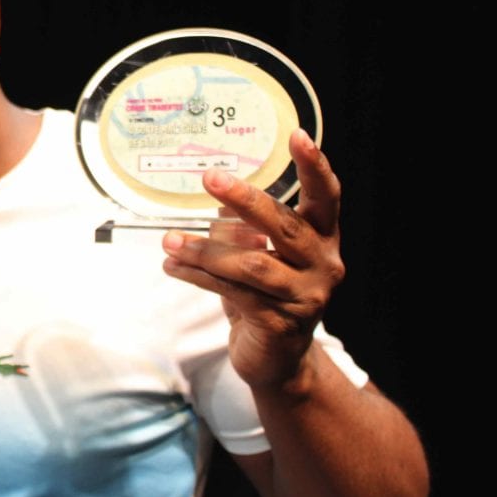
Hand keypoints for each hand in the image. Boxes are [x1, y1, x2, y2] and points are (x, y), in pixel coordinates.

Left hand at [161, 129, 344, 390]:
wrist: (278, 360)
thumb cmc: (267, 294)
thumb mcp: (259, 254)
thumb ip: (244, 227)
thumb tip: (216, 196)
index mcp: (323, 239)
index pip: (326, 197)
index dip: (314, 166)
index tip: (298, 136)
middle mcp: (323, 265)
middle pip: (284, 226)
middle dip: (245, 199)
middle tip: (211, 177)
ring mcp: (305, 296)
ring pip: (251, 264)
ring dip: (205, 250)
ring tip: (170, 241)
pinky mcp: (280, 323)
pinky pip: (232, 291)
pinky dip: (198, 276)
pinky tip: (173, 266)